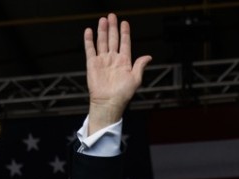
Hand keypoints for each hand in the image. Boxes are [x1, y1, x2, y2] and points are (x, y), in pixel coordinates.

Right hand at [84, 13, 151, 133]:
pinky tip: (89, 31)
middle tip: (112, 16)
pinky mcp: (92, 64)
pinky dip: (89, 40)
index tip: (125, 23)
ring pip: (102, 42)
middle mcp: (113, 59)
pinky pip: (90, 50)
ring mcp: (102, 61)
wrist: (108, 103)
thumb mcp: (135, 79)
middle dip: (113, 27)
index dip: (125, 33)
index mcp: (124, 62)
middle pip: (113, 39)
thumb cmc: (123, 94)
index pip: (125, 43)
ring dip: (103, 31)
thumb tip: (148, 57)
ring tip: (103, 20)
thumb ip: (140, 66)